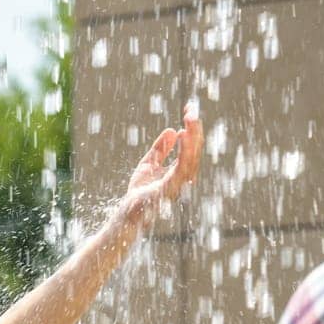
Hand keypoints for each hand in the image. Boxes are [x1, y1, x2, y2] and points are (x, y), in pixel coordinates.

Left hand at [120, 102, 203, 224]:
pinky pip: (181, 168)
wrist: (128, 213)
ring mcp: (178, 184)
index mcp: (180, 171)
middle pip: (194, 150)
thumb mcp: (149, 164)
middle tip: (192, 110)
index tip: (189, 110)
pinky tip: (183, 136)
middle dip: (195, 130)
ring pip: (191, 158)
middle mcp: (183, 177)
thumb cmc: (139, 193)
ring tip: (190, 120)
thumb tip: (173, 130)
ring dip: (192, 138)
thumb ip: (161, 149)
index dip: (192, 129)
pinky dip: (184, 152)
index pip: (190, 148)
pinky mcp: (170, 189)